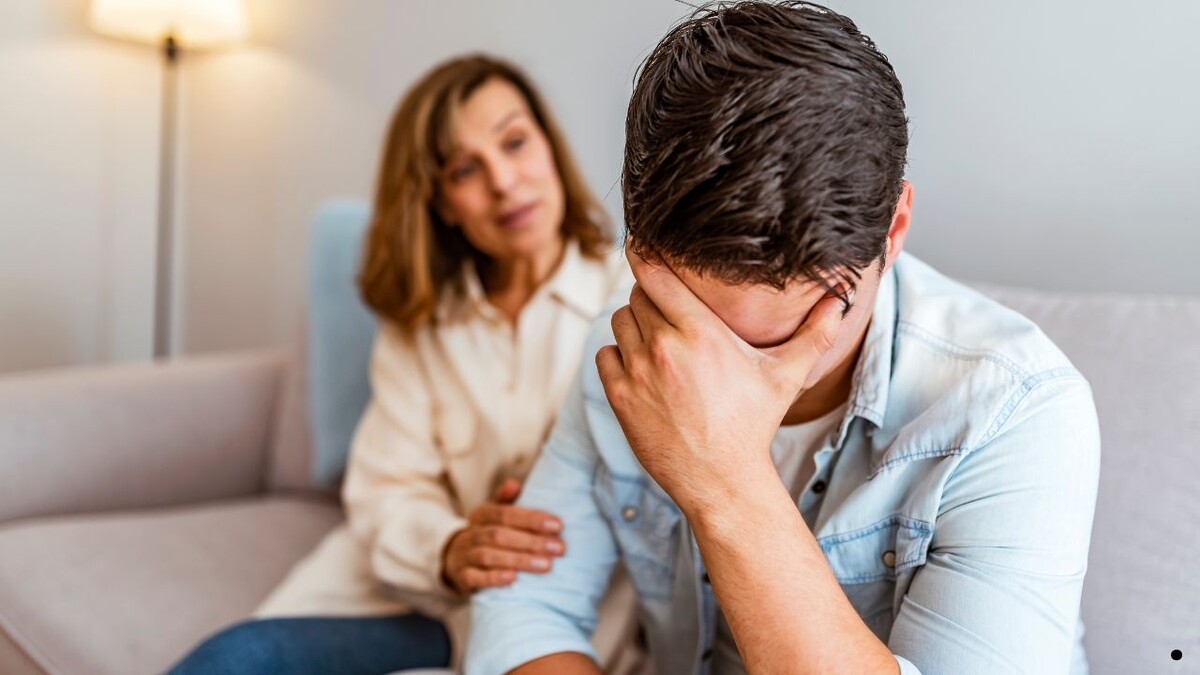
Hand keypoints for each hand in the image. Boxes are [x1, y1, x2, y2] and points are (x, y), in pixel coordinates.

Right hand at [440, 478, 565, 594]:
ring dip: (519, 560)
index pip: (506, 514)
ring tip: (545, 565)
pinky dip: (494, 578)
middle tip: (558, 548)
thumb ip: (507, 501)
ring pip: (489, 556)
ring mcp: (465, 555)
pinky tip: (513, 579)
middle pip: (499, 535)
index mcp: (482, 514)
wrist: (456, 559)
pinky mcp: (462, 577)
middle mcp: (471, 533)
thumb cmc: (487, 534)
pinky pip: (475, 577)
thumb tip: (514, 483)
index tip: (558, 525)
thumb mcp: (495, 515)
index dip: (532, 519)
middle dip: (532, 541)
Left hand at [595, 247, 846, 517]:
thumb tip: (840, 299)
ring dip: (634, 326)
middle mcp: (665, 347)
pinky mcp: (620, 397)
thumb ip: (814, 333)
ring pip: (619, 322)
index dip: (645, 257)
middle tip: (670, 314)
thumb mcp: (785, 375)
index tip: (642, 246)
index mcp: (702, 332)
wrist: (721, 479)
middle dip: (652, 298)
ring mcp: (638, 372)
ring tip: (659, 343)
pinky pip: (605, 355)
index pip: (656, 274)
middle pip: (637, 295)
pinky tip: (642, 369)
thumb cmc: (754, 424)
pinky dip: (618, 356)